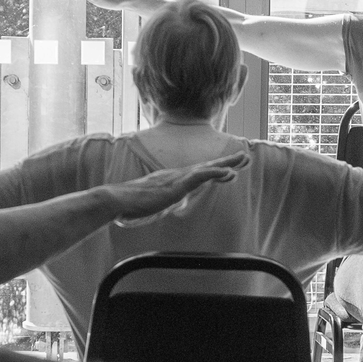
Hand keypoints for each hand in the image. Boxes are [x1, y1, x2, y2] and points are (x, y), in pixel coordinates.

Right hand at [105, 152, 249, 224]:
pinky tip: (228, 173)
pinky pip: (200, 177)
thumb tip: (166, 204)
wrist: (117, 201)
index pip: (199, 174)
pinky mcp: (176, 185)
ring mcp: (177, 179)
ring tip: (243, 159)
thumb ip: (161, 203)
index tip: (232, 169)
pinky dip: (215, 174)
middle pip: (207, 167)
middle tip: (245, 156)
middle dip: (227, 162)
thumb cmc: (130, 205)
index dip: (216, 170)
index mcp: (173, 180)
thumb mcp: (152, 205)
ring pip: (207, 168)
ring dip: (226, 164)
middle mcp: (177, 175)